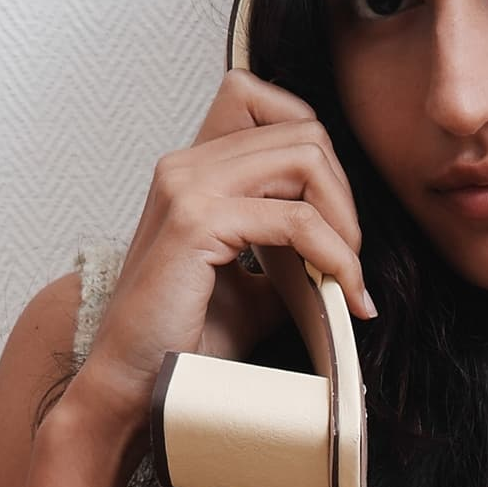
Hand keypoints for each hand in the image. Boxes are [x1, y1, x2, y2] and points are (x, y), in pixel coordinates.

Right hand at [73, 69, 373, 441]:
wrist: (138, 385)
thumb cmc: (186, 341)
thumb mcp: (253, 286)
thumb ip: (289, 252)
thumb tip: (344, 250)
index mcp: (195, 170)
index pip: (266, 101)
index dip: (316, 147)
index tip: (331, 217)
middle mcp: (186, 165)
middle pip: (302, 130)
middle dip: (343, 194)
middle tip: (349, 258)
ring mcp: (188, 186)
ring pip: (306, 159)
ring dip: (344, 221)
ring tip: (346, 275)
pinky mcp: (196, 222)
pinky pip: (297, 219)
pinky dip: (334, 256)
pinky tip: (341, 292)